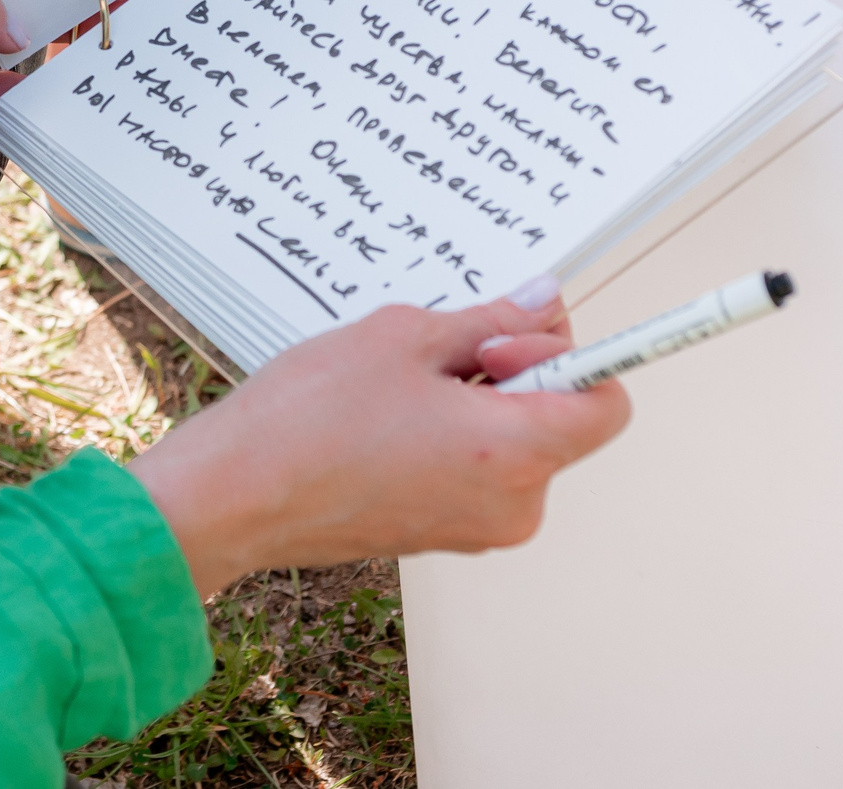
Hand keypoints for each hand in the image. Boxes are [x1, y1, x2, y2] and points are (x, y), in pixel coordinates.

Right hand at [124, 280, 630, 591]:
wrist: (236, 496)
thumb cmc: (307, 420)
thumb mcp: (406, 337)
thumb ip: (493, 322)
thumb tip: (544, 307)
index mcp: (513, 453)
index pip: (607, 402)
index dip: (570, 353)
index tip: (518, 332)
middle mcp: (512, 504)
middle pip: (559, 417)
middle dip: (515, 372)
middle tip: (442, 348)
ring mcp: (480, 528)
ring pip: (517, 442)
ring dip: (480, 402)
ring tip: (403, 385)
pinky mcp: (448, 535)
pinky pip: (482, 471)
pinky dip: (457, 436)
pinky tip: (392, 417)